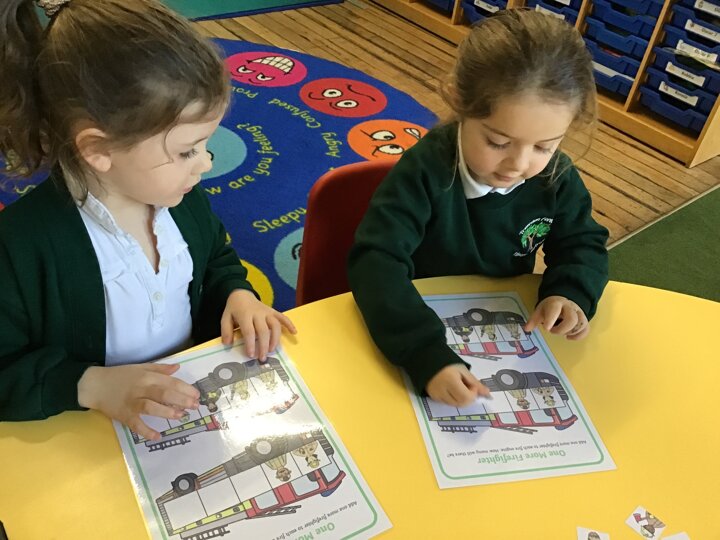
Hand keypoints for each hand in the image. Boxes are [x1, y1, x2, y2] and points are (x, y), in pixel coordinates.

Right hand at [77, 363, 199, 440]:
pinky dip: (146, 431)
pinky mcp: (124, 415)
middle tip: (195, 406)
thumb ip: (160, 369)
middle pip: (164, 394)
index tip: (196, 394)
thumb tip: (178, 368)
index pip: (169, 382)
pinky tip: (158, 436)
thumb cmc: (120, 376)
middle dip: (181, 400)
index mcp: (147, 377)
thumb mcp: (140, 367)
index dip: (184, 388)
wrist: (94, 385)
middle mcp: (141, 389)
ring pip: (151, 407)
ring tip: (181, 416)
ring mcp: (132, 403)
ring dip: (167, 412)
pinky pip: (136, 425)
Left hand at [221, 289, 296, 358]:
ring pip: (275, 325)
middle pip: (263, 330)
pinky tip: (294, 332)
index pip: (249, 331)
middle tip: (262, 358)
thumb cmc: (234, 309)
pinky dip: (289, 324)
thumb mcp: (225, 318)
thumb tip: (227, 344)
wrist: (242, 294)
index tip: (251, 355)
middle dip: (264, 346)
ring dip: (275, 339)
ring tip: (272, 350)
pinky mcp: (273, 311)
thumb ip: (225, 330)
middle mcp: (258, 313)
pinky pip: (283, 317)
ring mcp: (267, 312)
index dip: (251, 344)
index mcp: (245, 315)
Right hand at [426, 364, 490, 406]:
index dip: (473, 394)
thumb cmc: (447, 363)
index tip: (472, 385)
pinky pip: (447, 403)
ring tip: (458, 387)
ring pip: (454, 404)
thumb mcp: (463, 370)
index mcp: (451, 381)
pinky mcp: (433, 397)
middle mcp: (443, 390)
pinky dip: (452, 399)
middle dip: (468, 397)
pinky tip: (451, 389)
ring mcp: (437, 395)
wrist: (427, 360)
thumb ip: (475, 383)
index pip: (466, 397)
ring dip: (460, 399)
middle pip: (461, 403)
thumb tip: (488, 394)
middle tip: (467, 386)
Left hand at [525, 295, 589, 339]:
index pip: (555, 309)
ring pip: (581, 324)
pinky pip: (586, 329)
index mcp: (556, 303)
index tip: (547, 329)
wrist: (563, 301)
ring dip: (570, 332)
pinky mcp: (584, 320)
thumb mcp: (540, 311)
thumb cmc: (550, 308)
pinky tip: (569, 337)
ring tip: (562, 333)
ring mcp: (579, 313)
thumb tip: (527, 329)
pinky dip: (578, 336)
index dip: (551, 319)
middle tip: (553, 331)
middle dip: (562, 329)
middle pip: (572, 319)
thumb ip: (534, 319)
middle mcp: (570, 307)